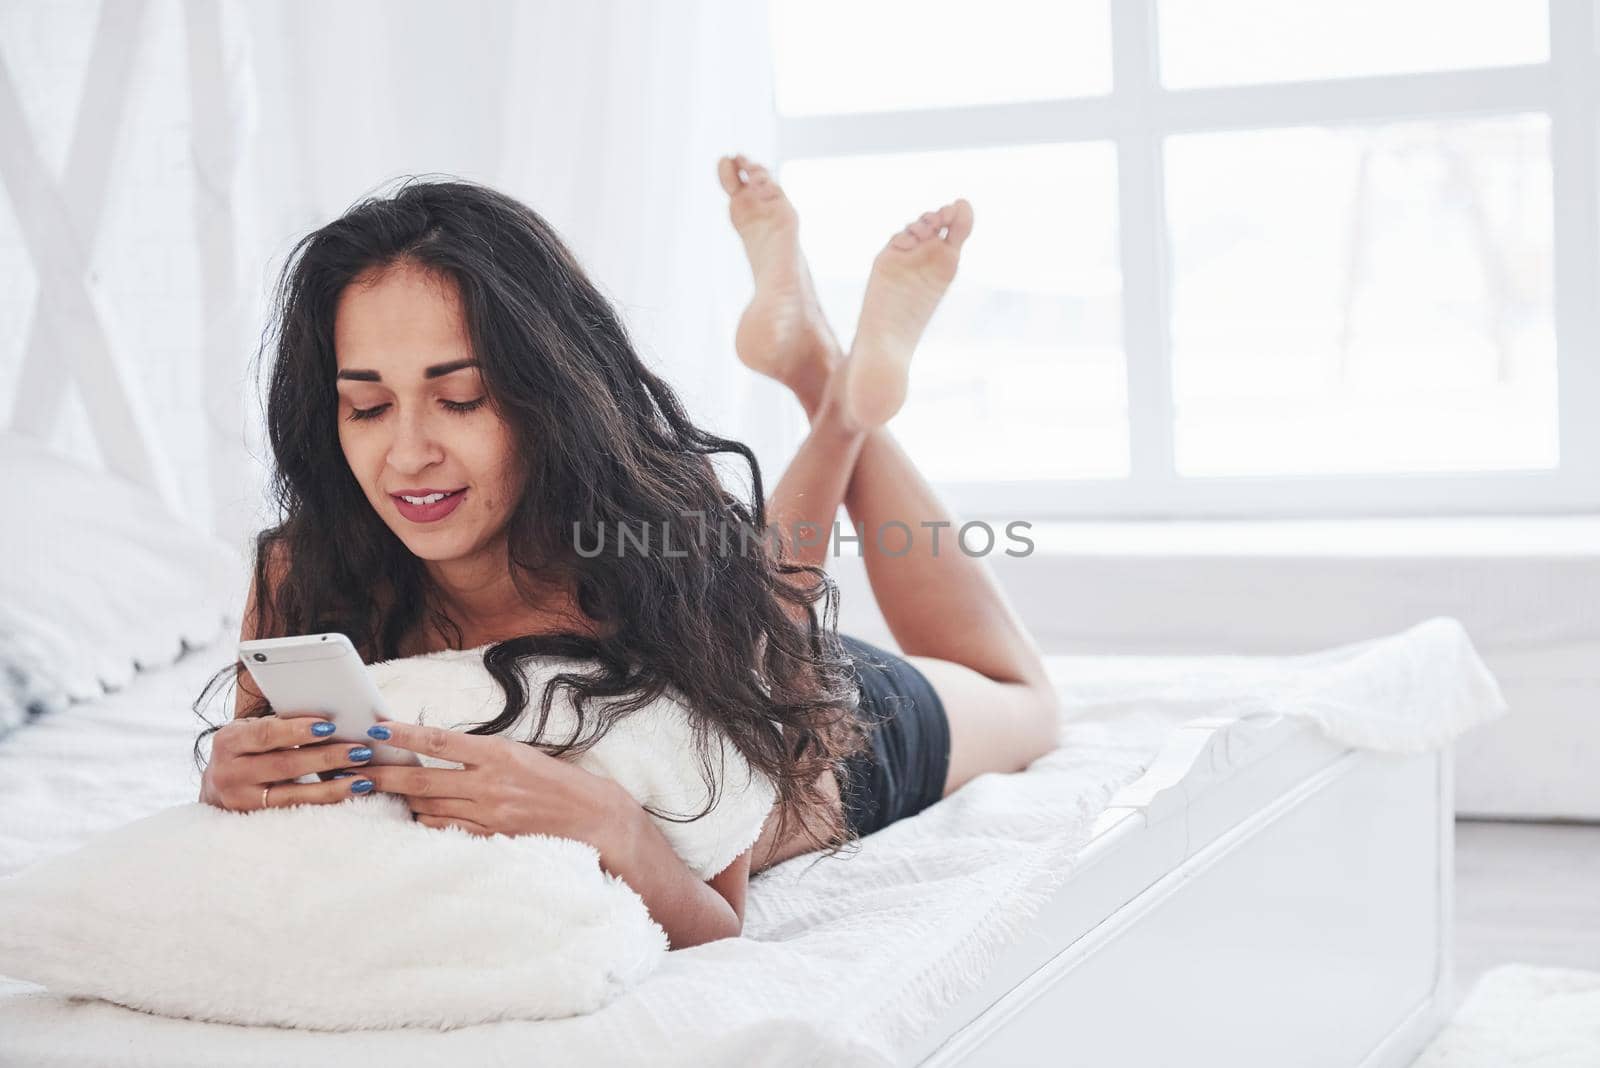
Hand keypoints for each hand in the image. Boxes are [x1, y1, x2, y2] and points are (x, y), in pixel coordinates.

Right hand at [199, 714, 379, 810]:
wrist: (215, 790)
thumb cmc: (245, 750)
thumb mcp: (250, 731)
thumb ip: (278, 724)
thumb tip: (329, 715)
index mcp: (229, 741)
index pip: (266, 733)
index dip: (298, 730)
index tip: (330, 726)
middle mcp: (229, 773)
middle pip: (284, 765)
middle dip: (326, 758)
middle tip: (360, 751)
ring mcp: (239, 801)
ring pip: (292, 794)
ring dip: (332, 787)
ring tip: (364, 779)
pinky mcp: (253, 820)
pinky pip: (294, 812)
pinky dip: (323, 802)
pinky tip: (347, 795)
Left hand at [356, 721, 623, 846]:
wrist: (595, 819)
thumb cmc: (560, 783)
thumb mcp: (522, 756)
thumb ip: (483, 756)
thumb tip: (441, 753)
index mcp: (498, 754)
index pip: (440, 742)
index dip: (403, 736)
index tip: (376, 728)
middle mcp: (489, 784)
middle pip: (422, 780)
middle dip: (383, 775)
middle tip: (352, 769)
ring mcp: (488, 815)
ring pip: (428, 808)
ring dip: (402, 802)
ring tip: (376, 794)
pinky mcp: (491, 839)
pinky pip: (446, 832)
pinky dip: (428, 823)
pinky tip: (415, 818)